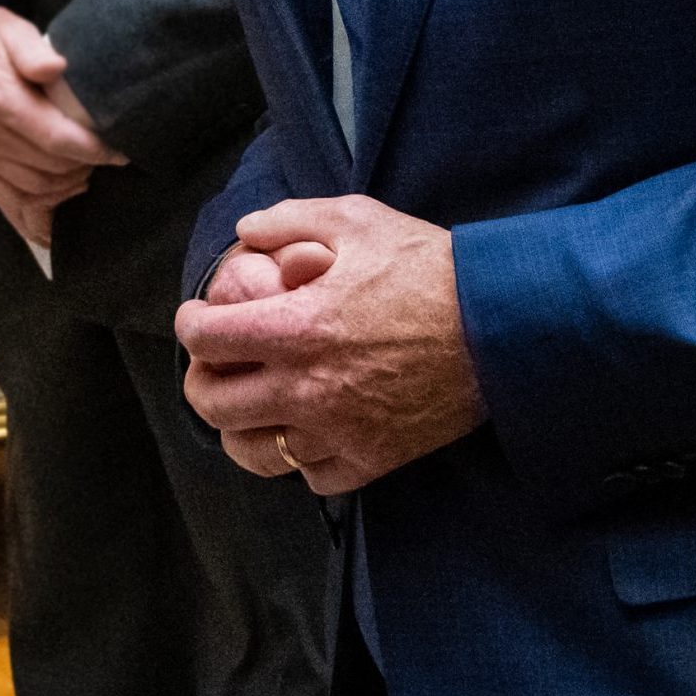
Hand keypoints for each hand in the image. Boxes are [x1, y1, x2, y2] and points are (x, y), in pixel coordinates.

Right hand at [0, 1, 124, 246]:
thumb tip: (56, 67)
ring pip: (34, 190)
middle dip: (84, 168)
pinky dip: (33, 218)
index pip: (58, 139)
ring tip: (85, 172)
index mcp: (0, 101)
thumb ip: (33, 50)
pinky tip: (54, 224)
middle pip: (51, 169)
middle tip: (103, 158)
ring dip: (66, 188)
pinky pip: (7, 202)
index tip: (118, 151)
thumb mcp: (11, 30)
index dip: (94, 150)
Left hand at [175, 196, 485, 495]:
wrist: (505, 325)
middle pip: (214, 405)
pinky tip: (307, 429)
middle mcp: (308, 389)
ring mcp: (340, 432)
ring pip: (255, 453)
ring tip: (249, 403)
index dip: (190, 324)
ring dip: (241, 427)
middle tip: (212, 363)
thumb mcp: (356, 219)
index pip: (206, 341)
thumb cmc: (429, 268)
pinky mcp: (375, 460)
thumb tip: (246, 233)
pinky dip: (301, 457)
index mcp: (296, 328)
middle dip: (200, 380)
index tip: (198, 316)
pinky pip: (313, 476)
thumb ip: (288, 220)